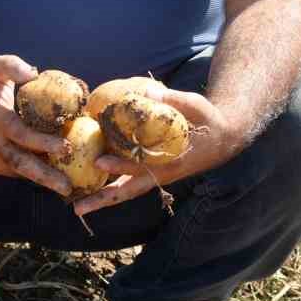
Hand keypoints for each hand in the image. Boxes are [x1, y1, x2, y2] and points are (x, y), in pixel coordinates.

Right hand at [0, 56, 71, 196]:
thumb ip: (13, 66)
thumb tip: (34, 74)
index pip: (21, 135)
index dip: (43, 143)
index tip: (66, 146)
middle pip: (20, 164)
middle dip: (45, 177)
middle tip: (67, 187)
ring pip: (18, 172)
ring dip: (42, 179)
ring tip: (66, 186)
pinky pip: (14, 171)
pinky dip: (32, 175)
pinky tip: (52, 175)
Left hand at [72, 86, 249, 215]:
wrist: (224, 137)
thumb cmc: (208, 120)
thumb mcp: (197, 106)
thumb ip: (175, 100)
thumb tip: (149, 91)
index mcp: (172, 160)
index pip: (142, 166)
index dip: (122, 165)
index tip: (100, 161)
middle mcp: (161, 173)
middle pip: (129, 190)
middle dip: (103, 199)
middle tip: (77, 208)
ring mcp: (156, 175)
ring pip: (126, 191)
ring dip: (102, 199)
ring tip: (77, 207)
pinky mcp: (151, 172)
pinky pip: (128, 182)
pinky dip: (110, 186)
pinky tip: (88, 185)